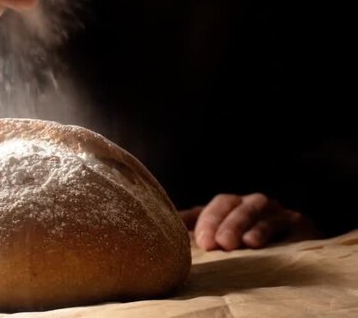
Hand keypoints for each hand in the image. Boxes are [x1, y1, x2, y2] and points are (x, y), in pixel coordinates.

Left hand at [180, 193, 318, 250]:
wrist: (292, 258)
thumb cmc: (244, 249)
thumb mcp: (217, 240)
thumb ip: (193, 230)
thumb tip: (166, 228)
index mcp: (229, 207)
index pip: (215, 206)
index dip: (206, 220)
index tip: (200, 243)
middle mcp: (249, 203)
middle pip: (231, 204)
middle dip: (220, 223)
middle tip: (213, 245)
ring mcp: (272, 210)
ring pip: (253, 209)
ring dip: (240, 224)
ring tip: (231, 244)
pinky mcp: (295, 221)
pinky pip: (280, 220)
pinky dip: (265, 229)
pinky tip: (255, 243)